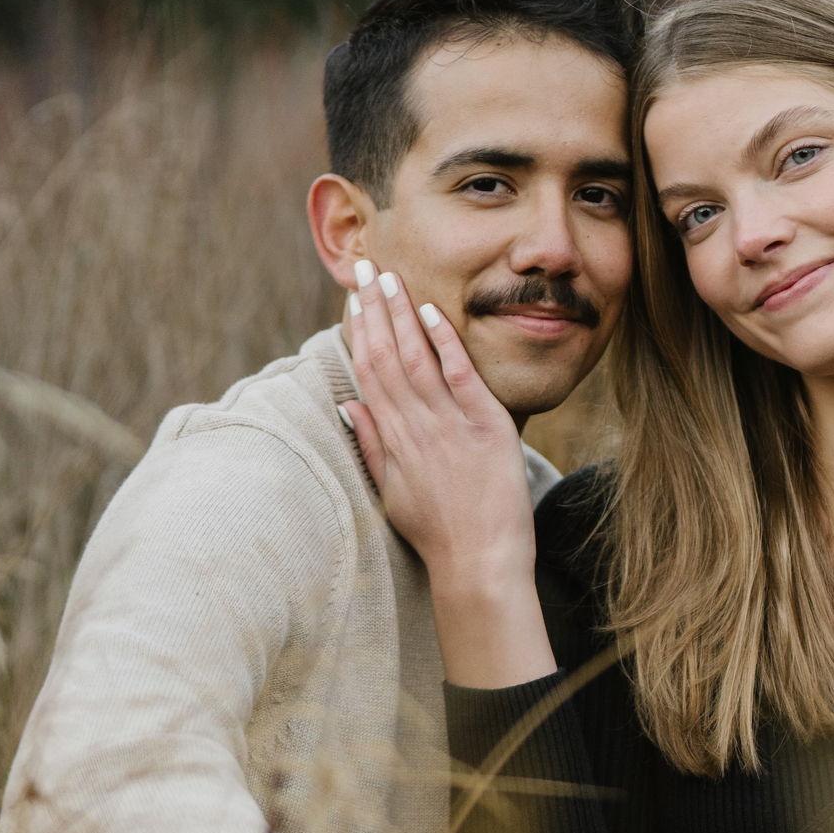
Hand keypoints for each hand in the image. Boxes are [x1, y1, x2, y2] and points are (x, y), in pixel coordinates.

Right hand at [340, 265, 536, 595]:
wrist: (478, 565)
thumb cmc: (438, 536)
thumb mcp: (392, 493)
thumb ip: (371, 446)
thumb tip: (348, 405)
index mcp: (393, 441)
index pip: (368, 373)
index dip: (359, 332)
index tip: (352, 298)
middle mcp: (415, 428)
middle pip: (386, 357)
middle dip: (373, 309)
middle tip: (363, 267)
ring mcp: (449, 427)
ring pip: (416, 360)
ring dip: (401, 316)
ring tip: (389, 278)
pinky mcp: (485, 430)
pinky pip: (460, 378)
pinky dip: (444, 344)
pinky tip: (430, 314)